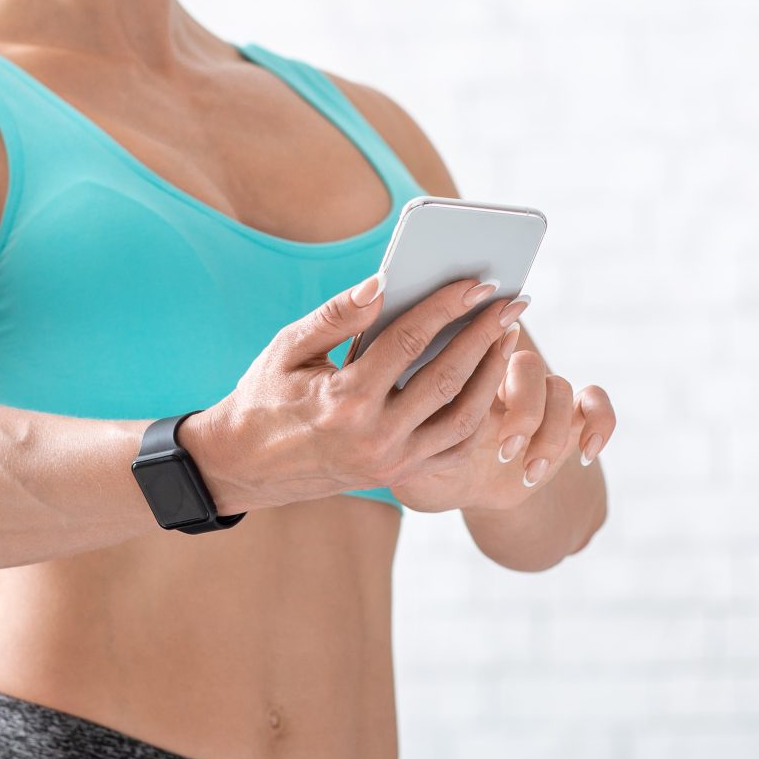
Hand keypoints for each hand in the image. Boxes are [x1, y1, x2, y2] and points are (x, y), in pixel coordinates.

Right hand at [199, 272, 532, 513]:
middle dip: (485, 335)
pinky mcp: (400, 477)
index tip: (479, 281)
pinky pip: (455, 448)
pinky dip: (479, 414)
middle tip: (514, 301)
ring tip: (509, 335)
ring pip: (462, 417)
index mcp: (345, 400)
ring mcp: (392, 464)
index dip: (448, 307)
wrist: (245, 466)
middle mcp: (375, 437)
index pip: (410, 341)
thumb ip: (337, 315)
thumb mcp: (289, 348)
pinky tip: (489, 380)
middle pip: (447, 378)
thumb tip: (383, 282)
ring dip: (491, 373)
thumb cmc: (265, 397)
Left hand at [389, 338, 615, 513]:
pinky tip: (585, 452)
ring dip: (550, 429)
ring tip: (527, 467)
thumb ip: (402, 425)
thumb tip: (400, 386)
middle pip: (528, 367)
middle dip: (524, 407)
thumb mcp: (400, 450)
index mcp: (467, 371)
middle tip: (506, 445)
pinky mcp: (567, 423)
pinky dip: (600, 423)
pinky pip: (596, 409)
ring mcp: (538, 400)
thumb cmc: (419, 464)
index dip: (494, 343)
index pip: (487, 344)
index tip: (500, 346)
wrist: (456, 489)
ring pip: (561, 389)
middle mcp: (504, 378)